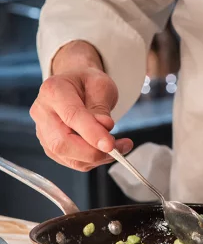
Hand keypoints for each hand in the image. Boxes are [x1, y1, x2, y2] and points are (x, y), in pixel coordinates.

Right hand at [30, 40, 132, 171]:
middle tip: (117, 148)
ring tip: (118, 148)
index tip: (110, 144)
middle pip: (62, 142)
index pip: (71, 116)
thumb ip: (101, 107)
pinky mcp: (49, 146)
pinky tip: (105, 151)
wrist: (75, 85)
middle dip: (92, 151)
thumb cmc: (87, 83)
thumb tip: (105, 127)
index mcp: (53, 90)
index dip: (91, 133)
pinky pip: (69, 160)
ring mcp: (43, 131)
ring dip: (95, 158)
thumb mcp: (101, 85)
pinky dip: (90, 160)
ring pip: (65, 155)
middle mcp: (42, 112)